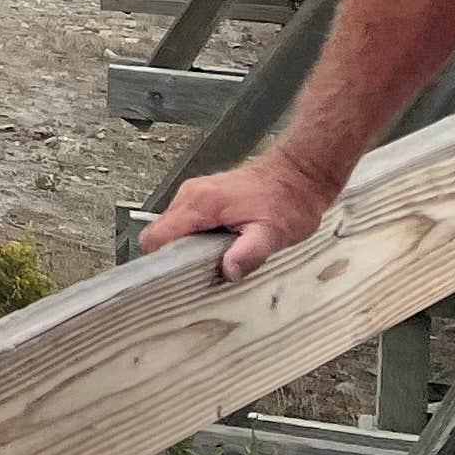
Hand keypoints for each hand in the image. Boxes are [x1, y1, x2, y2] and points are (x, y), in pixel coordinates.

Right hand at [141, 150, 339, 279]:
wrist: (297, 175)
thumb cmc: (288, 202)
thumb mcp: (273, 234)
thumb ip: (249, 253)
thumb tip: (227, 271)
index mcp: (201, 203)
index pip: (157, 235)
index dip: (160, 260)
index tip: (174, 278)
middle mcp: (190, 194)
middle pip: (160, 232)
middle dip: (174, 256)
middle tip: (201, 273)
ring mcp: (194, 192)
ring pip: (171, 227)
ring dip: (184, 247)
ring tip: (212, 260)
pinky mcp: (202, 195)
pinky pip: (183, 220)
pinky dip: (192, 237)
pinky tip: (217, 246)